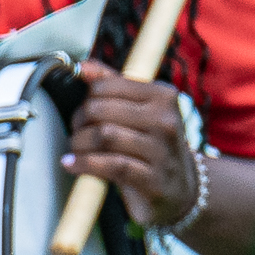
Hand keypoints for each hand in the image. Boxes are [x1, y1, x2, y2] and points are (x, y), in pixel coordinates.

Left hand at [63, 61, 197, 229]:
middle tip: (78, 134)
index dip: (86, 100)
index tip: (83, 115)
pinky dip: (84, 164)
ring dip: (80, 144)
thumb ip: (112, 84)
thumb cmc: (152, 145)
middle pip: (100, 110)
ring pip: (104, 136)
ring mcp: (162, 150)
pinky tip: (72, 164)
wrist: (182, 189)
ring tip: (75, 150)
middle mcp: (165, 120)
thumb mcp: (139, 111)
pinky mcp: (154, 179)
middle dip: (80, 122)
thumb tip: (81, 66)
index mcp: (162, 95)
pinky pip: (110, 165)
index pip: (105, 86)